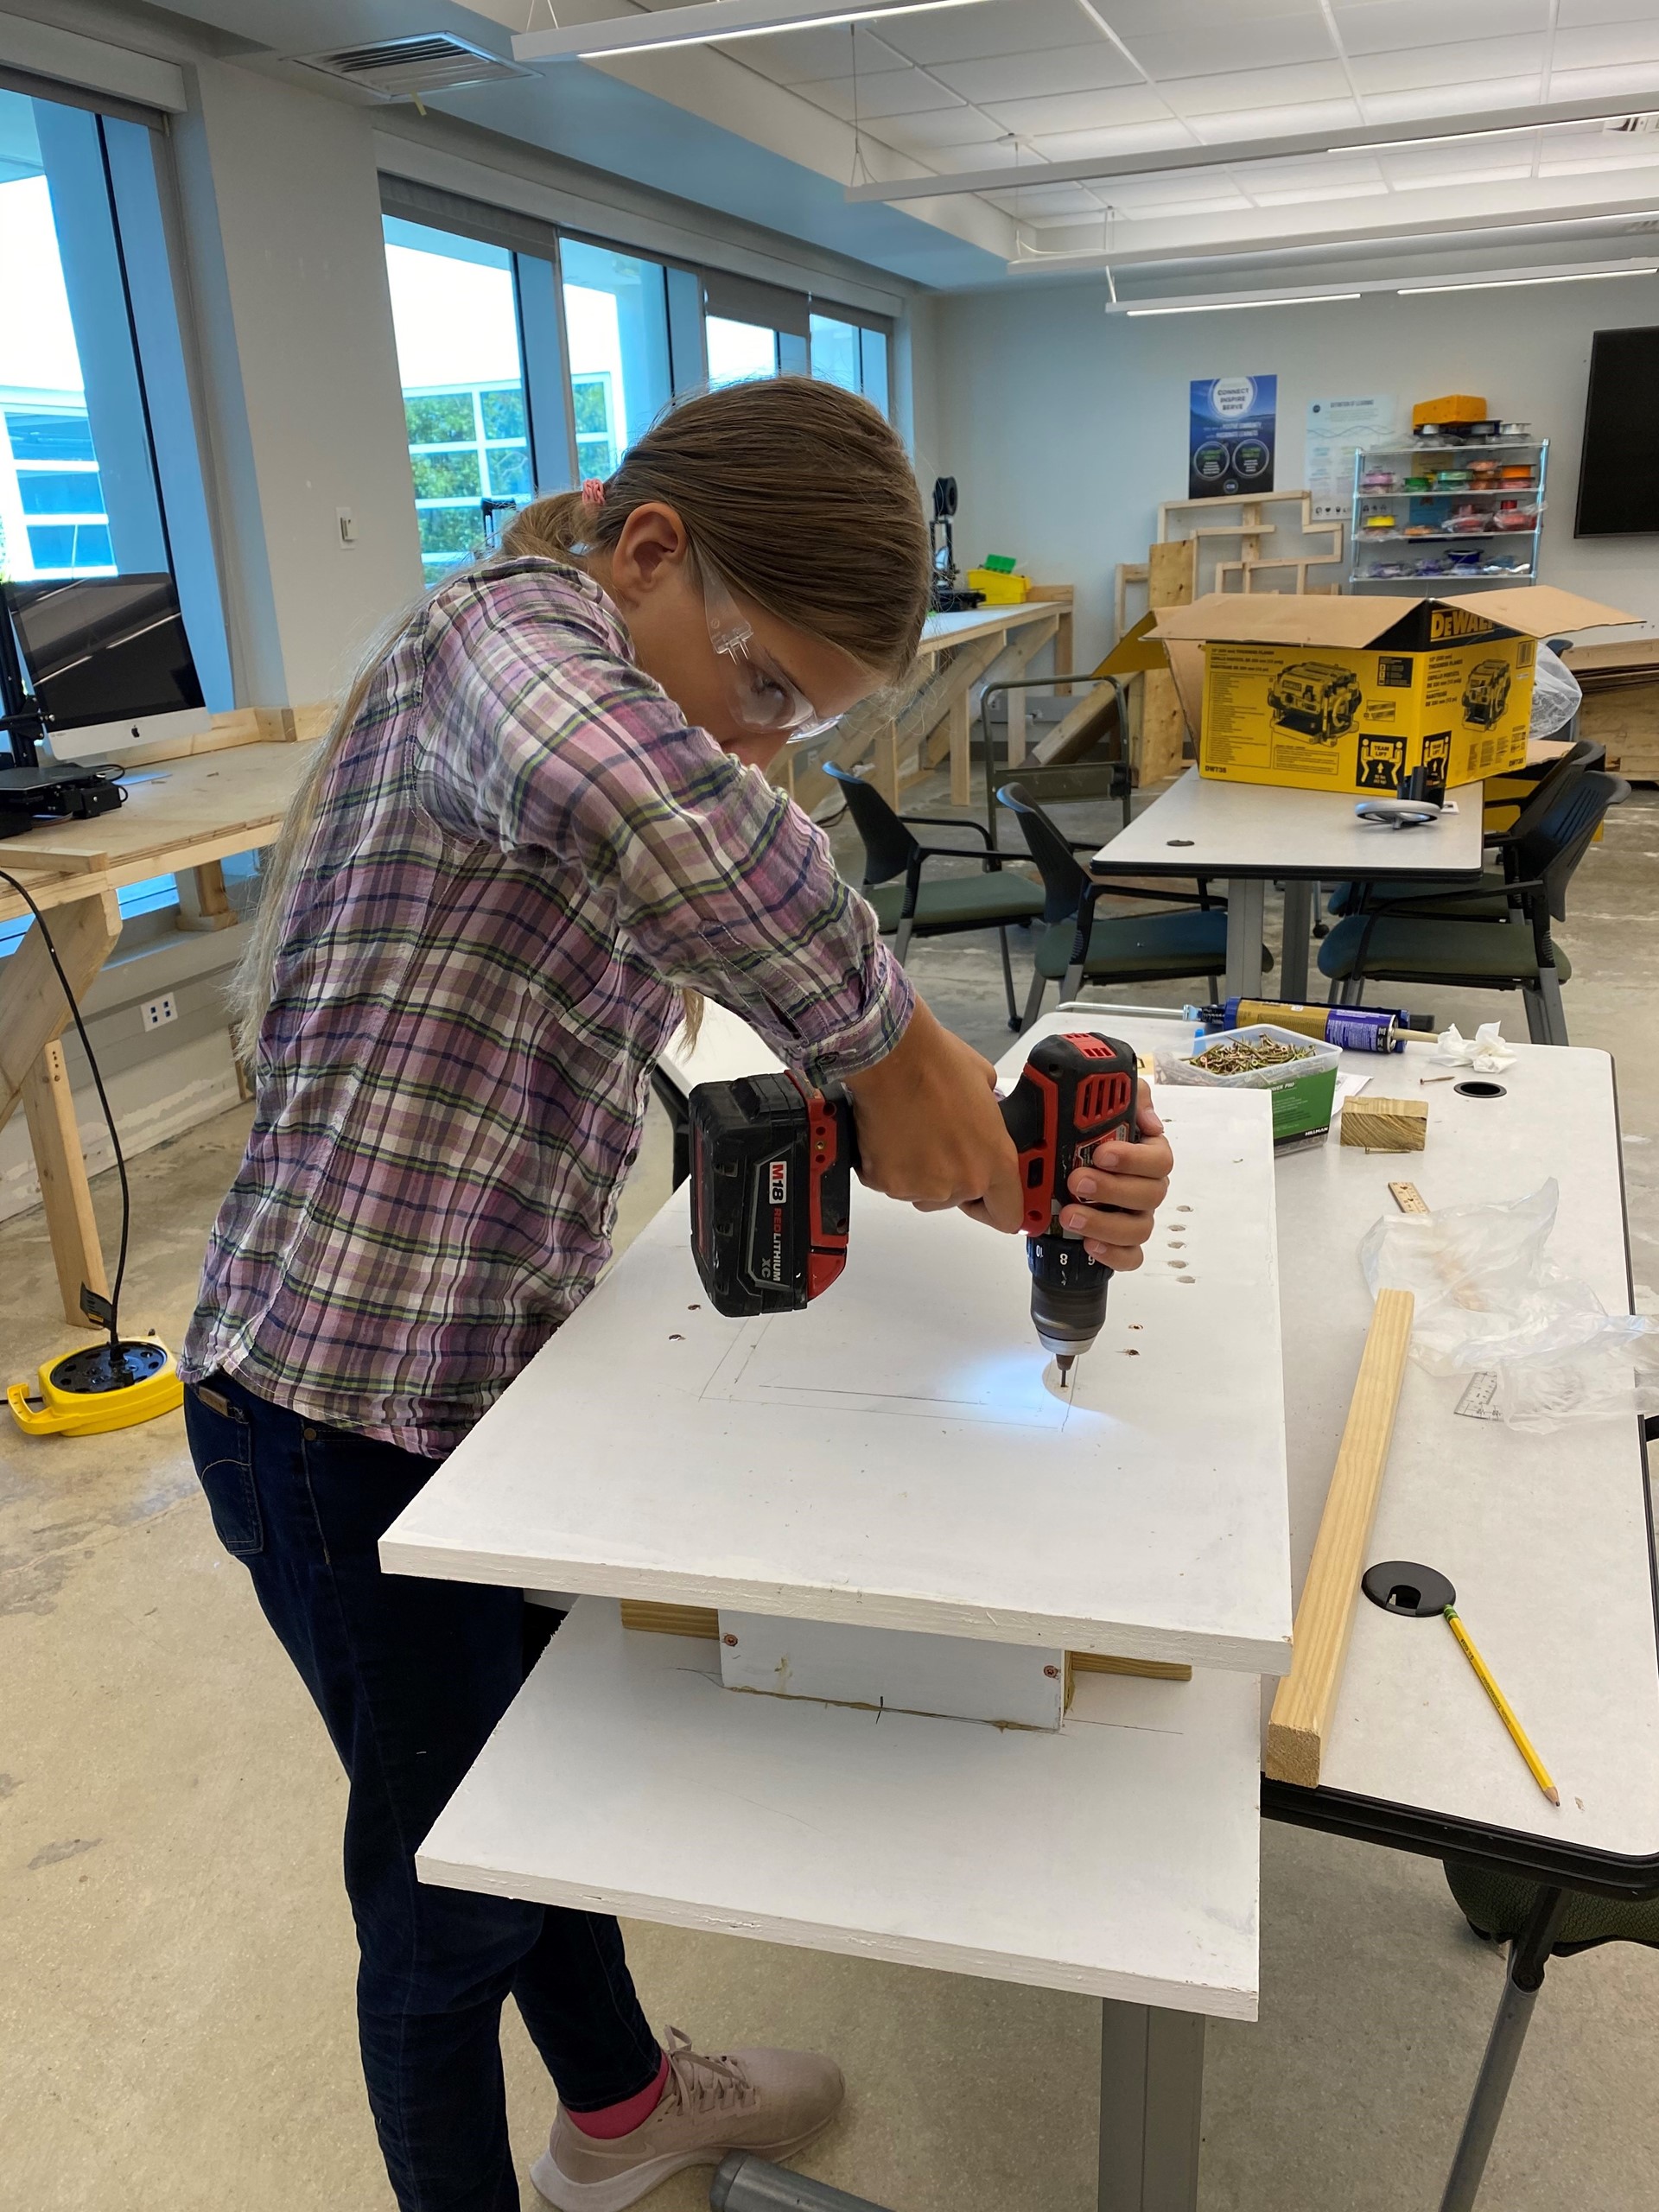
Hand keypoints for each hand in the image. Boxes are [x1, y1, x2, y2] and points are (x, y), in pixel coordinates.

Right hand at [844, 1002, 1024, 1231]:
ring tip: (912, 1131)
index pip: (1007, 1213)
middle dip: (949, 1175)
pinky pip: (889, 1182)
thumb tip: (981, 1116)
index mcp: (994, 1160)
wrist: (891, 1058)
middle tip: (938, 1140)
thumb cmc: (936, 1064)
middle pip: (958, 1198)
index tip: (990, 1203)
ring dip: (918, 1170)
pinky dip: (887, 1164)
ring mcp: (922, 1186)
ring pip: (922, 1192)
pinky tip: (890, 1133)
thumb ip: (990, 1118)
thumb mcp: (986, 1085)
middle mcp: (961, 1181)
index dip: (997, 1208)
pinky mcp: (886, 1183)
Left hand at [1058, 1097, 1172, 1268]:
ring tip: (1070, 1215)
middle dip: (1112, 1190)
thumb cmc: (1079, 1139)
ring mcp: (1134, 1218)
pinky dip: (1113, 1254)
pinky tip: (1090, 1244)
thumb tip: (1149, 1120)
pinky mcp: (1119, 1243)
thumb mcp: (1096, 1105)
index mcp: (1146, 1155)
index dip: (1134, 1159)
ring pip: (1139, 1228)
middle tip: (1077, 1182)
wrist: (1046, 1167)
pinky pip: (1130, 1257)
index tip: (1102, 1154)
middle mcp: (1145, 1188)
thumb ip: (1130, 1100)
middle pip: (1150, 1195)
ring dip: (1105, 1223)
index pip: (1159, 1159)